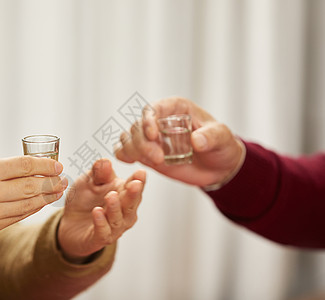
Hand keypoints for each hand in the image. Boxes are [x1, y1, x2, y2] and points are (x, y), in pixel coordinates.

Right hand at [0, 156, 66, 245]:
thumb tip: (26, 170)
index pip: (24, 165)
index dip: (45, 164)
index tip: (57, 164)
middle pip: (31, 186)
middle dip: (51, 182)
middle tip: (64, 179)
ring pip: (27, 205)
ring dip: (46, 198)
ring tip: (57, 191)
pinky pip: (16, 218)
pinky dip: (30, 210)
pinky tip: (39, 204)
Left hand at [57, 159, 145, 262]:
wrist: (70, 223)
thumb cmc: (85, 199)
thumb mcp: (90, 181)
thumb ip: (98, 172)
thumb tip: (105, 162)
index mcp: (124, 194)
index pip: (135, 187)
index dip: (139, 180)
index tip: (141, 172)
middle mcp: (124, 212)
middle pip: (131, 204)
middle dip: (133, 194)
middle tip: (134, 184)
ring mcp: (114, 227)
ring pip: (118, 219)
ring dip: (115, 207)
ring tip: (110, 196)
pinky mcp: (100, 238)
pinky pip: (103, 231)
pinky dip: (101, 222)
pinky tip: (97, 212)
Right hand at [115, 97, 244, 186]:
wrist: (219, 167)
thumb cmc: (221, 146)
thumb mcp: (222, 138)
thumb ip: (211, 137)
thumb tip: (197, 141)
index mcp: (175, 109)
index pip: (154, 108)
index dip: (148, 120)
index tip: (153, 136)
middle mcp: (159, 121)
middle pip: (138, 126)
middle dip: (143, 142)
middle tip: (159, 159)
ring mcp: (151, 138)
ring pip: (129, 138)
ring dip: (133, 150)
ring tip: (153, 163)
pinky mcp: (146, 154)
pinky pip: (126, 150)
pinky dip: (124, 155)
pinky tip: (130, 162)